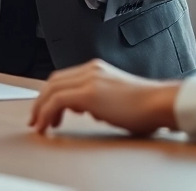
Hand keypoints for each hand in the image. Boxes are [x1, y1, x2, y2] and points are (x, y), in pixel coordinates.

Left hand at [30, 59, 179, 135]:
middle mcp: (91, 70)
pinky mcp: (89, 93)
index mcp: (97, 70)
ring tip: (40, 125)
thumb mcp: (117, 97)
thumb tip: (90, 110)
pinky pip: (57, 101)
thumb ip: (100, 100)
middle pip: (53, 81)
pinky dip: (46, 113)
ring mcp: (89, 79)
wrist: (160, 102)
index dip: (49, 95)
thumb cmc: (146, 105)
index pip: (64, 78)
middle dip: (40, 101)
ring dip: (40, 108)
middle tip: (36, 119)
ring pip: (51, 89)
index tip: (45, 111)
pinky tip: (47, 125)